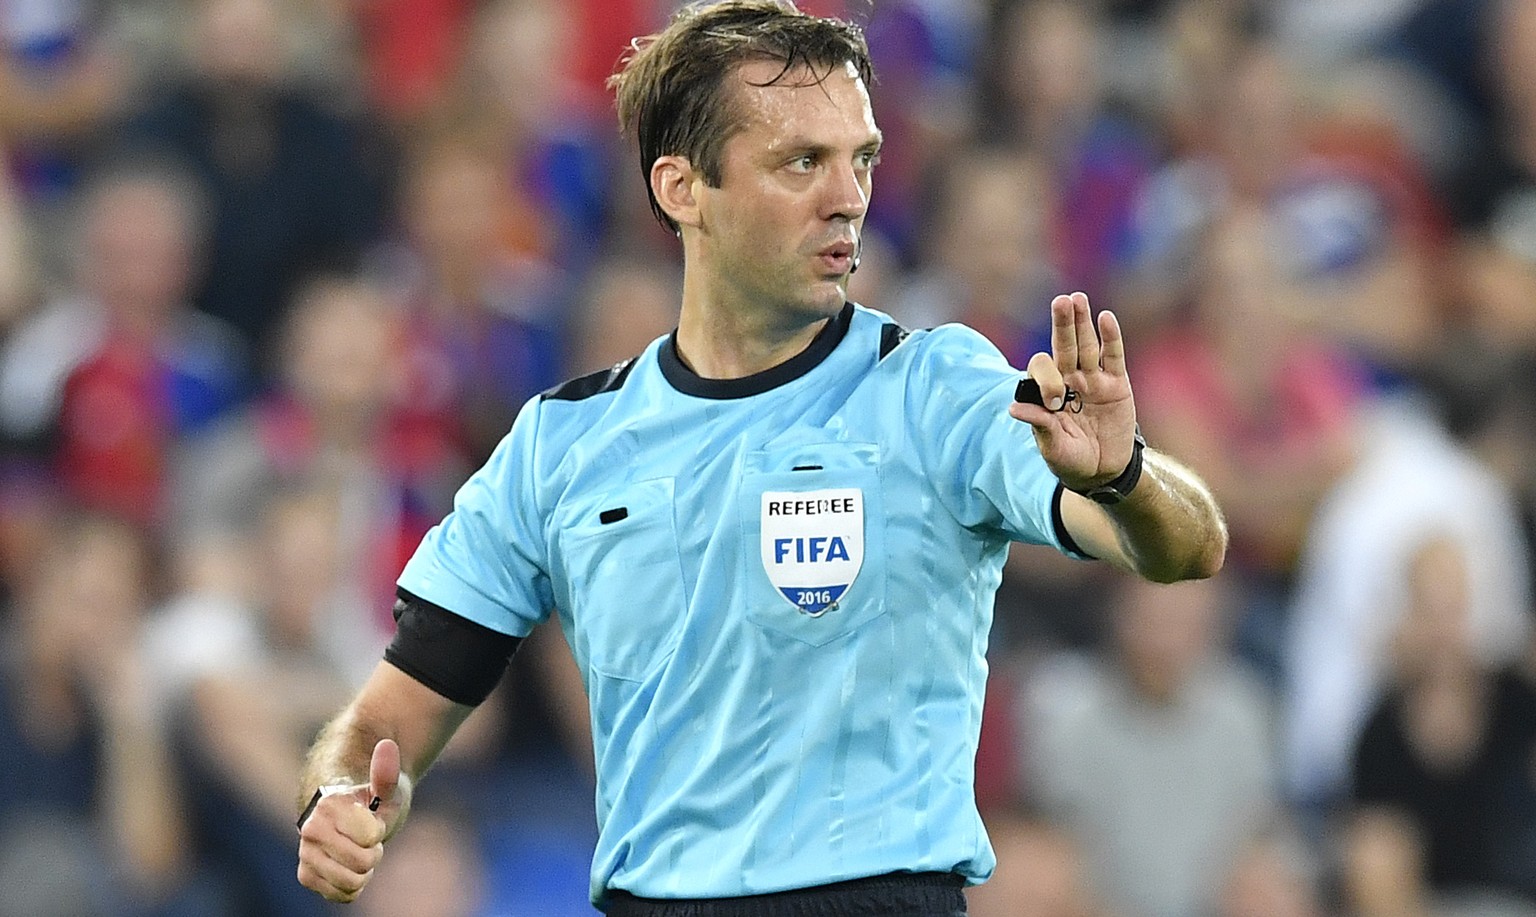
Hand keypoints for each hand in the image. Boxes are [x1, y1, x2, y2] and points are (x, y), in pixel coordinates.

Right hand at [296, 739, 405, 902]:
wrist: (348, 808)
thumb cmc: (370, 795)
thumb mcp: (386, 784)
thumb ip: (386, 771)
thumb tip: (386, 745)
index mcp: (329, 805)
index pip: (370, 837)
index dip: (377, 830)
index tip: (371, 818)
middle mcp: (311, 829)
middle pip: (362, 863)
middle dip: (373, 852)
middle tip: (368, 837)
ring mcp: (306, 853)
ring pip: (351, 883)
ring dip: (364, 870)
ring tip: (358, 850)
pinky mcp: (306, 875)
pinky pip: (341, 895)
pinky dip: (352, 885)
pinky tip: (349, 865)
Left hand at [1008, 292, 1137, 490]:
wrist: (1102, 472)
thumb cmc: (1070, 460)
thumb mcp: (1053, 447)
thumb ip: (1039, 424)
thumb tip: (1012, 408)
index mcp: (1048, 393)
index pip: (1044, 371)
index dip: (1047, 379)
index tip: (1055, 400)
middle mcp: (1069, 381)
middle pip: (1064, 347)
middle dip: (1062, 325)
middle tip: (1060, 300)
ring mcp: (1093, 381)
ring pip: (1087, 346)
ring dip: (1083, 323)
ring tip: (1078, 299)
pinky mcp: (1117, 386)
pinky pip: (1113, 357)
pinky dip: (1111, 338)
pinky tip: (1105, 318)